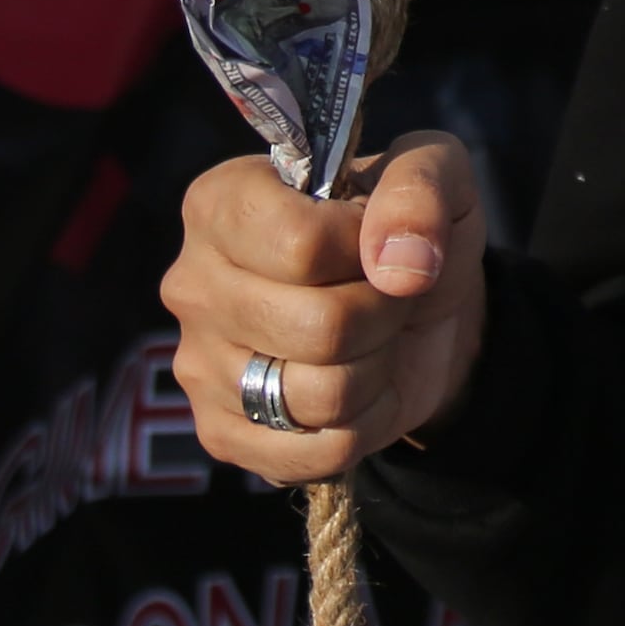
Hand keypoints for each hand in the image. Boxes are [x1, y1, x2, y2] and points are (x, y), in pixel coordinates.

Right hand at [163, 130, 491, 485]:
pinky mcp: (220, 434)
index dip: (368, 249)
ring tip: (370, 336)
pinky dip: (362, 425)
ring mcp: (198, 366)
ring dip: (376, 367)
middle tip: (385, 294)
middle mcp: (192, 284)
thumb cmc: (403, 228)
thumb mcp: (432, 172)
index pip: (302, 245)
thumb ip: (419, 188)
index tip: (376, 240)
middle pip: (321, 326)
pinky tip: (356, 387)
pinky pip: (314, 453)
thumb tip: (401, 263)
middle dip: (384, 312)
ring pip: (319, 395)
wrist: (413, 310)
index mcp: (221, 203)